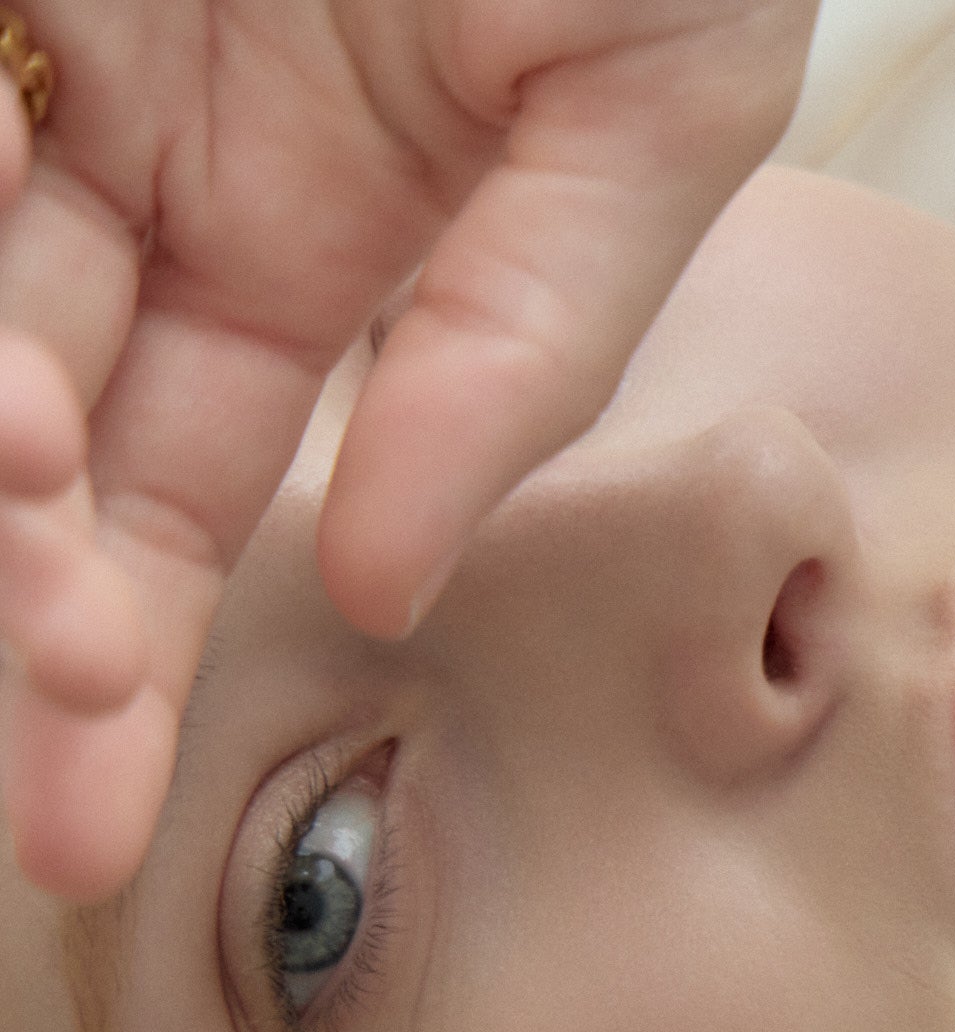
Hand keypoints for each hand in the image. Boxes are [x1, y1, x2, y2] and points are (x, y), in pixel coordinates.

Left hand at [0, 0, 815, 898]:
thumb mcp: (654, 96)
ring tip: (25, 625)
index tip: (91, 793)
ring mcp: (53, 64)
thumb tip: (386, 573)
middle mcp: (145, 160)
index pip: (184, 463)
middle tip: (33, 797)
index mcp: (317, 218)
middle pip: (29, 439)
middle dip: (24, 625)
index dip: (123, 632)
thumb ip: (536, 335)